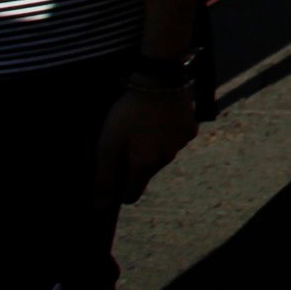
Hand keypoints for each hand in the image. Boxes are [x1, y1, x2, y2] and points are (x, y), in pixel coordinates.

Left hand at [97, 79, 196, 203]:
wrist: (159, 80)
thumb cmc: (128, 113)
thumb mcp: (108, 145)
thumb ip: (104, 178)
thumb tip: (99, 209)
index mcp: (144, 166)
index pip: (131, 195)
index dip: (118, 189)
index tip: (113, 173)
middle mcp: (166, 160)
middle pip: (145, 174)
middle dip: (135, 163)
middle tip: (125, 139)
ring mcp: (181, 145)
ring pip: (162, 156)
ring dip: (152, 147)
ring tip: (143, 124)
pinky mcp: (191, 130)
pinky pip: (175, 140)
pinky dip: (167, 134)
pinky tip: (160, 118)